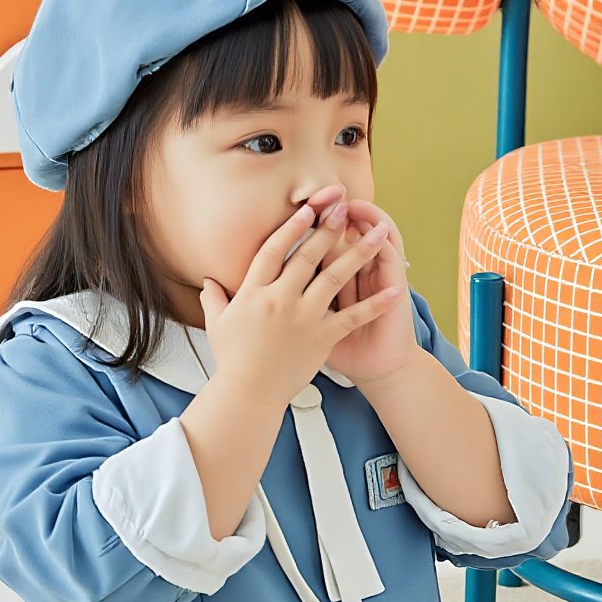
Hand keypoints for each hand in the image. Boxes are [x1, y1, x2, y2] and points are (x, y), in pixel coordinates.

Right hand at [198, 198, 405, 409]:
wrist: (249, 393)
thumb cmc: (233, 361)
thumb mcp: (218, 324)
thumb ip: (214, 298)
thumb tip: (208, 281)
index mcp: (254, 293)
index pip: (274, 251)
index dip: (291, 228)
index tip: (308, 211)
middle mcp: (280, 300)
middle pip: (308, 256)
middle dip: (328, 229)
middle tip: (344, 208)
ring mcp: (303, 317)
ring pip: (335, 277)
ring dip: (358, 252)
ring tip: (377, 234)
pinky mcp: (322, 337)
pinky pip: (353, 316)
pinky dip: (375, 303)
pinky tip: (393, 289)